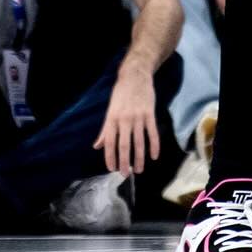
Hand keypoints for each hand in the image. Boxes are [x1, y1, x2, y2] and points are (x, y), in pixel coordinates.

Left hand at [94, 61, 159, 176]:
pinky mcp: (150, 113)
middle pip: (124, 145)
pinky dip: (154, 145)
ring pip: (139, 142)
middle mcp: (124, 120)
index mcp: (112, 119)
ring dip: (139, 157)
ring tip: (139, 170)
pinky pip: (152, 132)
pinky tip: (154, 156)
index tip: (112, 169)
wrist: (135, 76)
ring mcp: (138, 117)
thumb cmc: (120, 94)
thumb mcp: (110, 111)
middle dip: (124, 162)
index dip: (110, 157)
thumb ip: (105, 130)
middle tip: (125, 175)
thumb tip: (97, 147)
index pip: (110, 143)